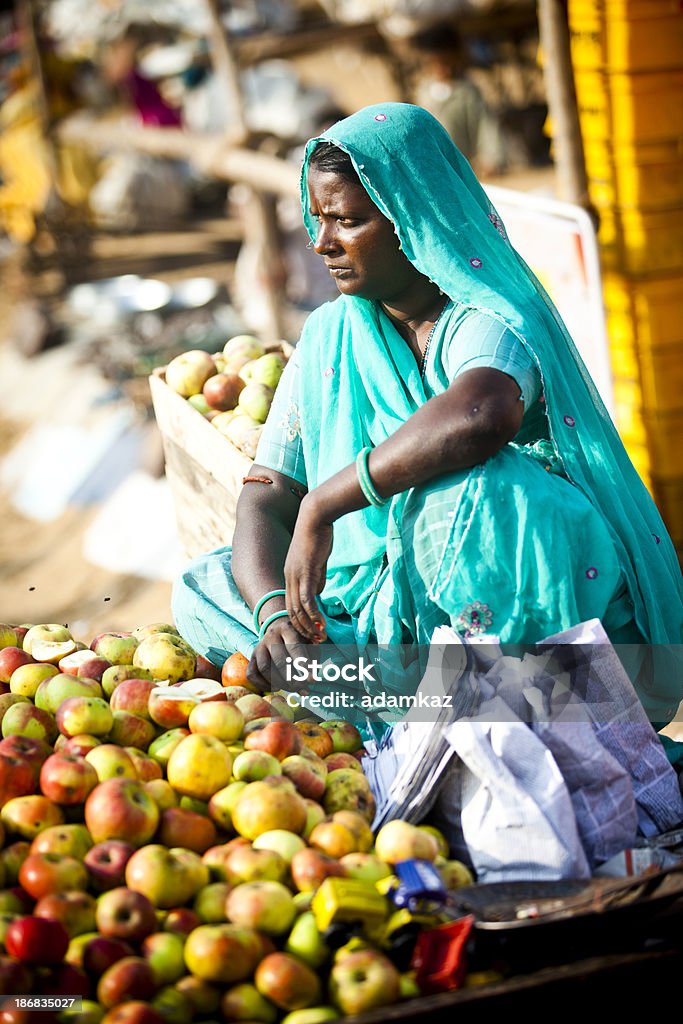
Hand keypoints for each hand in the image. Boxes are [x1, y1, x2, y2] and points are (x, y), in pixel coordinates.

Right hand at [246, 615, 311, 691]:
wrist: (279, 631)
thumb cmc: (299, 640)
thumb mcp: (309, 643)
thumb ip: (312, 658)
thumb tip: (311, 679)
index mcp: (287, 629)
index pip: (294, 647)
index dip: (303, 665)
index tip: (312, 679)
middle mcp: (271, 636)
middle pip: (279, 660)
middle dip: (292, 678)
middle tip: (303, 688)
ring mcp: (259, 646)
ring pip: (265, 668)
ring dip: (279, 683)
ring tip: (292, 689)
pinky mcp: (251, 657)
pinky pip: (252, 674)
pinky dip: (263, 684)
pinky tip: (276, 688)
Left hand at [284, 495, 332, 641]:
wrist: (316, 516)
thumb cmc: (319, 534)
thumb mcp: (317, 561)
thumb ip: (316, 577)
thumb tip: (318, 592)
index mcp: (290, 575)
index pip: (291, 604)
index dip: (299, 620)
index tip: (310, 631)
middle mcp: (289, 577)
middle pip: (291, 611)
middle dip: (302, 629)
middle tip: (314, 642)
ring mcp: (295, 576)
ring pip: (298, 609)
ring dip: (308, 626)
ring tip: (320, 638)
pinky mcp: (306, 573)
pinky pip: (307, 600)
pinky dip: (313, 615)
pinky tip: (321, 625)